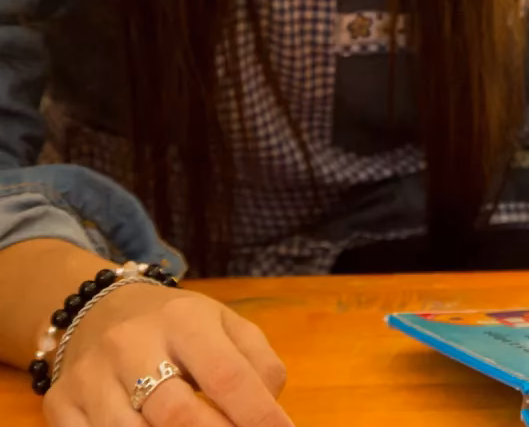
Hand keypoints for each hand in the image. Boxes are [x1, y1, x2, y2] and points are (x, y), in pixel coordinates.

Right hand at [43, 283, 290, 426]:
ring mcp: (90, 376)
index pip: (227, 377)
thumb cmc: (179, 328)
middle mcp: (131, 344)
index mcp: (184, 321)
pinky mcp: (60, 404)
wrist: (102, 310)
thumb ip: (258, 367)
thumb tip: (271, 415)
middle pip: (176, 414)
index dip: (257, 415)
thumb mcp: (227, 328)